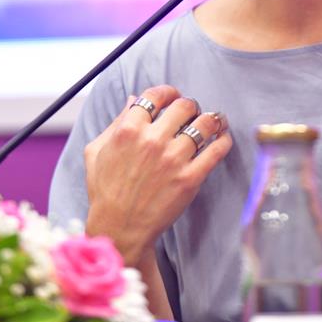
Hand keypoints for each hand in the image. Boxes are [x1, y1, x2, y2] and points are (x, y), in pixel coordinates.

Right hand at [84, 85, 231, 264]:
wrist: (118, 228)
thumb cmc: (105, 191)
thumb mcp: (97, 151)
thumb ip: (115, 122)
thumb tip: (133, 99)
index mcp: (128, 130)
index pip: (156, 95)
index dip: (168, 92)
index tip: (174, 96)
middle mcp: (152, 141)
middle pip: (184, 105)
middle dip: (190, 105)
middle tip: (193, 112)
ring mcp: (173, 160)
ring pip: (204, 124)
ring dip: (212, 119)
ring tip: (214, 121)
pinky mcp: (189, 179)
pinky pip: (216, 151)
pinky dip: (224, 140)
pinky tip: (223, 138)